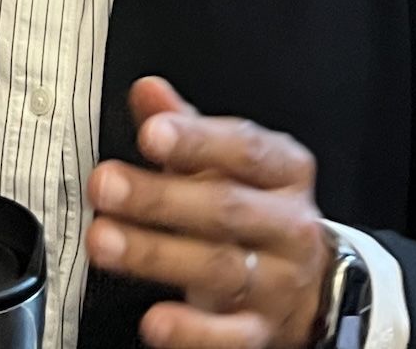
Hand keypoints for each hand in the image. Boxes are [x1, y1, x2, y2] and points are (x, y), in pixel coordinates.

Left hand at [87, 77, 333, 348]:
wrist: (311, 288)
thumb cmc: (260, 213)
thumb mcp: (233, 165)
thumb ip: (188, 129)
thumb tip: (149, 92)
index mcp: (284, 173)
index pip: (245, 150)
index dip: (197, 141)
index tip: (152, 132)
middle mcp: (287, 226)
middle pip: (225, 208)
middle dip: (159, 197)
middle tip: (105, 185)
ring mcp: (276, 281)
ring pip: (217, 268)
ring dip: (155, 255)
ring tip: (104, 240)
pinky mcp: (260, 331)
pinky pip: (228, 336)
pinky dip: (191, 330)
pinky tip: (155, 320)